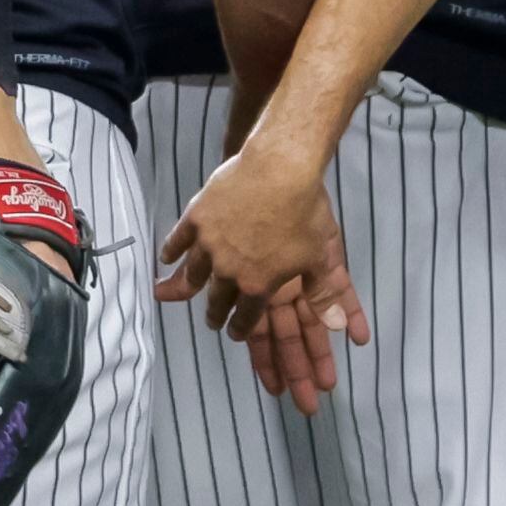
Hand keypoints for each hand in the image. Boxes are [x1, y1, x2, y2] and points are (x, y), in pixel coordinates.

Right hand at [156, 138, 370, 405]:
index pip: (246, 316)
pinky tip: (166, 258)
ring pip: (194, 272)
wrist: (279, 170)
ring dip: (190, 286)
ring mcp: (206, 244)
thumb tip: (339, 329)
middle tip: (212, 321)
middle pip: (216, 298)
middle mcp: (226, 270)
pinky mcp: (195, 218)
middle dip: (215, 313)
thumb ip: (324, 294)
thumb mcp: (321, 257)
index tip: (235, 335)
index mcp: (257, 284)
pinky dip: (171, 251)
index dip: (241, 329)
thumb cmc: (305, 214)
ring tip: (186, 292)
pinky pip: (178, 240)